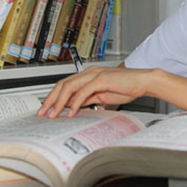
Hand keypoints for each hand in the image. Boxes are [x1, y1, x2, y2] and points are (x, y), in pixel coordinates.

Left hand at [37, 66, 151, 118]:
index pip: (65, 85)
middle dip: (50, 99)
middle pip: (62, 84)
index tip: (47, 109)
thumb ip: (89, 99)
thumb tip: (75, 107)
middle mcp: (89, 72)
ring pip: (69, 87)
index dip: (54, 97)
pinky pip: (83, 92)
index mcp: (88, 75)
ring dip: (58, 102)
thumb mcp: (103, 96)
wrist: (143, 82)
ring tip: (53, 114)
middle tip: (43, 112)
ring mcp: (94, 74)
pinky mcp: (101, 79)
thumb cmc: (127, 88)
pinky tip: (71, 112)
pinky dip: (75, 103)